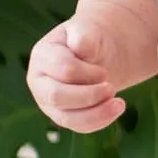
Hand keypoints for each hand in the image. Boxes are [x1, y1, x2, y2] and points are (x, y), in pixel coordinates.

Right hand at [28, 15, 126, 131]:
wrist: (95, 56)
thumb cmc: (88, 41)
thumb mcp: (87, 30)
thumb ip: (83, 35)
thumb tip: (80, 48)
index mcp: (42, 56)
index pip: (63, 70)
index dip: (88, 73)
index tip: (104, 72)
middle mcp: (39, 82)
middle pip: (57, 96)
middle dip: (89, 95)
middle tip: (111, 87)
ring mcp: (48, 102)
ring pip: (66, 117)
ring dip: (96, 112)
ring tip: (119, 103)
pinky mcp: (62, 116)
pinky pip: (78, 126)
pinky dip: (100, 121)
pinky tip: (115, 109)